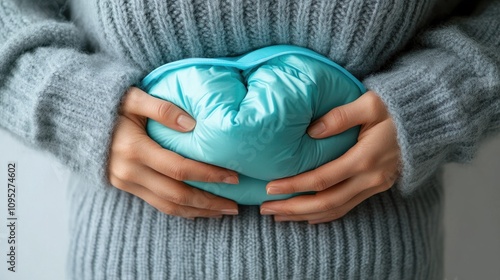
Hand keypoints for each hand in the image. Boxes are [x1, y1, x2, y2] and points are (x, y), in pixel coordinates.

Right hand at [108, 87, 239, 218]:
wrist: (75, 120)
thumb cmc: (109, 105)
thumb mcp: (132, 98)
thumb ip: (161, 108)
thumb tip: (193, 124)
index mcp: (133, 149)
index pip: (179, 169)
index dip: (208, 174)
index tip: (233, 176)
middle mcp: (129, 172)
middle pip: (177, 195)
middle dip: (209, 202)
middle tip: (235, 205)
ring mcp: (126, 183)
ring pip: (168, 206)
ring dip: (198, 212)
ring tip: (223, 211)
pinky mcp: (126, 187)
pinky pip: (157, 205)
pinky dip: (181, 210)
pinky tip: (199, 209)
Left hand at [260, 91, 399, 223]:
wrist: (428, 119)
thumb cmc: (398, 107)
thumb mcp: (370, 103)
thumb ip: (340, 116)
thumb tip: (311, 130)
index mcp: (365, 158)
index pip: (322, 179)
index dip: (294, 186)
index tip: (271, 187)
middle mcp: (370, 178)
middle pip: (326, 202)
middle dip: (294, 208)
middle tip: (267, 209)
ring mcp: (375, 186)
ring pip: (336, 209)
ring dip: (306, 215)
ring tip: (281, 216)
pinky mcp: (377, 187)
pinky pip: (348, 207)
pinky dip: (327, 214)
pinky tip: (309, 217)